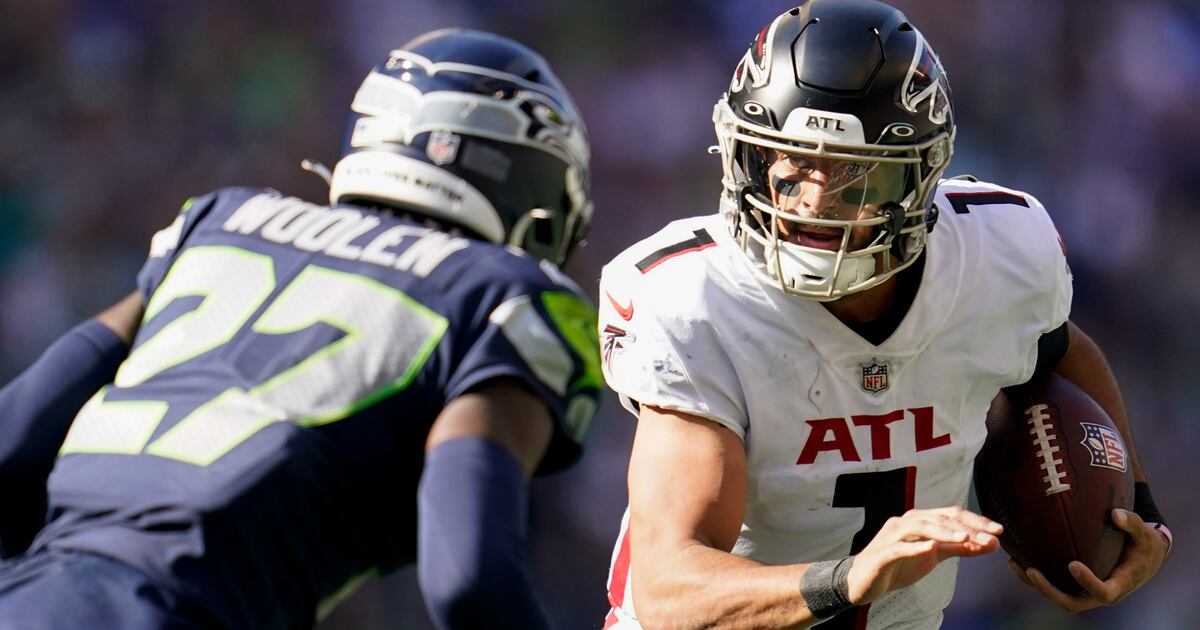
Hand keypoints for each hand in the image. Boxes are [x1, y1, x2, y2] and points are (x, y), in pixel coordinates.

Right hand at [846, 506, 1001, 605]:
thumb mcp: (933, 556)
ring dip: (944, 532)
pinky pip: (900, 548)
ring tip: (965, 539)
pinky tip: (931, 548)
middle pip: (938, 518)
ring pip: (920, 527)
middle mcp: (905, 523)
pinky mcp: (881, 554)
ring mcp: (892, 536)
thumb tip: (990, 543)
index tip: (998, 530)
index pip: (950, 515)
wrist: (863, 581)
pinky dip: (916, 547)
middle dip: (967, 526)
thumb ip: (959, 548)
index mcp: (919, 521)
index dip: (975, 520)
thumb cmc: (898, 565)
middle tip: (991, 535)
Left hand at [1008, 508, 1168, 611]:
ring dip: (1035, 585)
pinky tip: (1016, 559)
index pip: (1103, 592)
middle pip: (1072, 603)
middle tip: (1031, 571)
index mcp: (1119, 584)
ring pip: (1057, 596)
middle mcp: (1100, 593)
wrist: (1144, 555)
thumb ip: (1132, 523)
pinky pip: (1053, 585)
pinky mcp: (1075, 584)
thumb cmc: (1144, 544)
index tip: (1072, 564)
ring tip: (1015, 565)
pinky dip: (1034, 577)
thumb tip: (1116, 514)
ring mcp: (1085, 591)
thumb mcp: (1145, 534)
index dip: (1087, 582)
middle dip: (1049, 591)